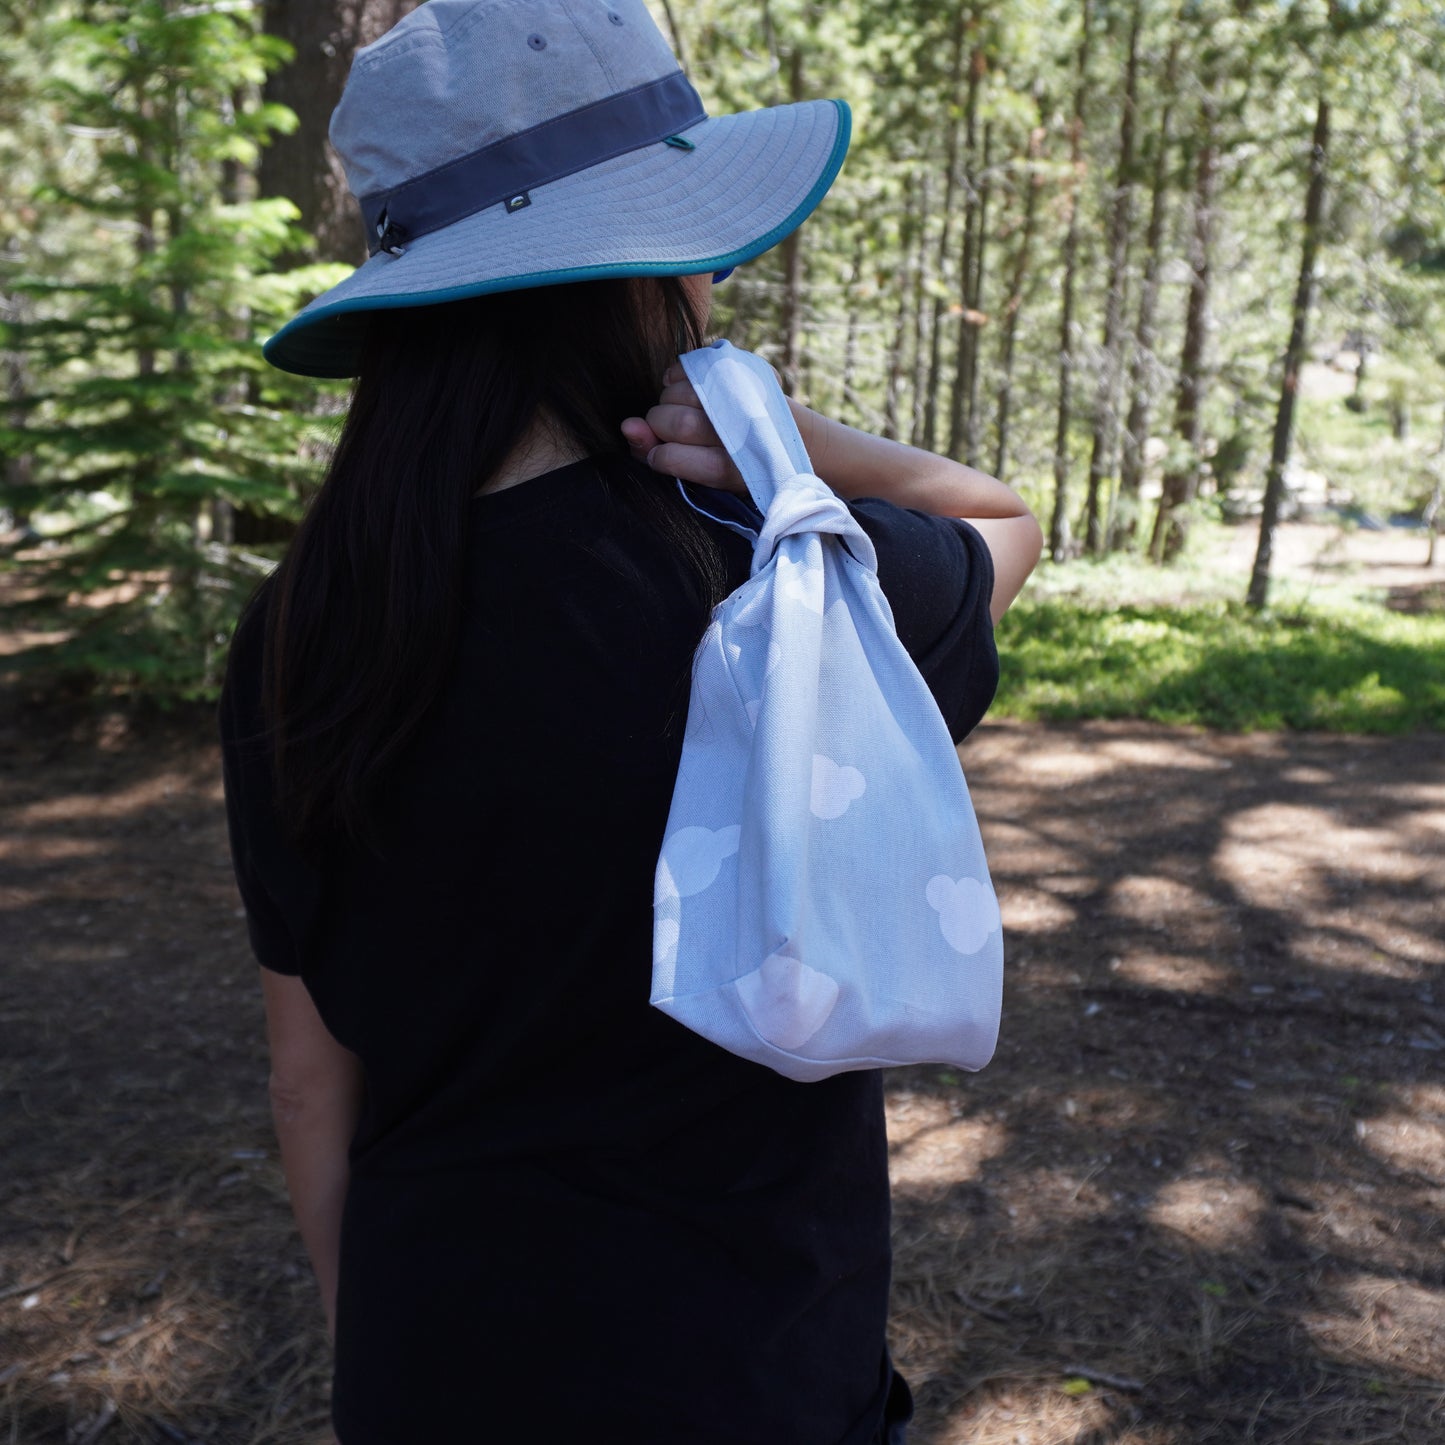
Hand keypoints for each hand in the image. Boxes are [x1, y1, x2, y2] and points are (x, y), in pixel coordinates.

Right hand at [620, 363, 746, 494]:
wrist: (785, 439)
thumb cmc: (733, 462)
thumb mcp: (702, 476)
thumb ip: (662, 458)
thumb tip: (628, 426)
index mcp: (738, 472)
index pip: (676, 458)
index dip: (658, 455)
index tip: (658, 454)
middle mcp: (747, 435)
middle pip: (680, 423)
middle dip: (659, 424)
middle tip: (664, 426)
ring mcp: (750, 400)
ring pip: (685, 392)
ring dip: (668, 399)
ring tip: (677, 408)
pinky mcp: (750, 373)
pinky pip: (695, 365)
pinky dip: (678, 375)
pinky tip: (683, 388)